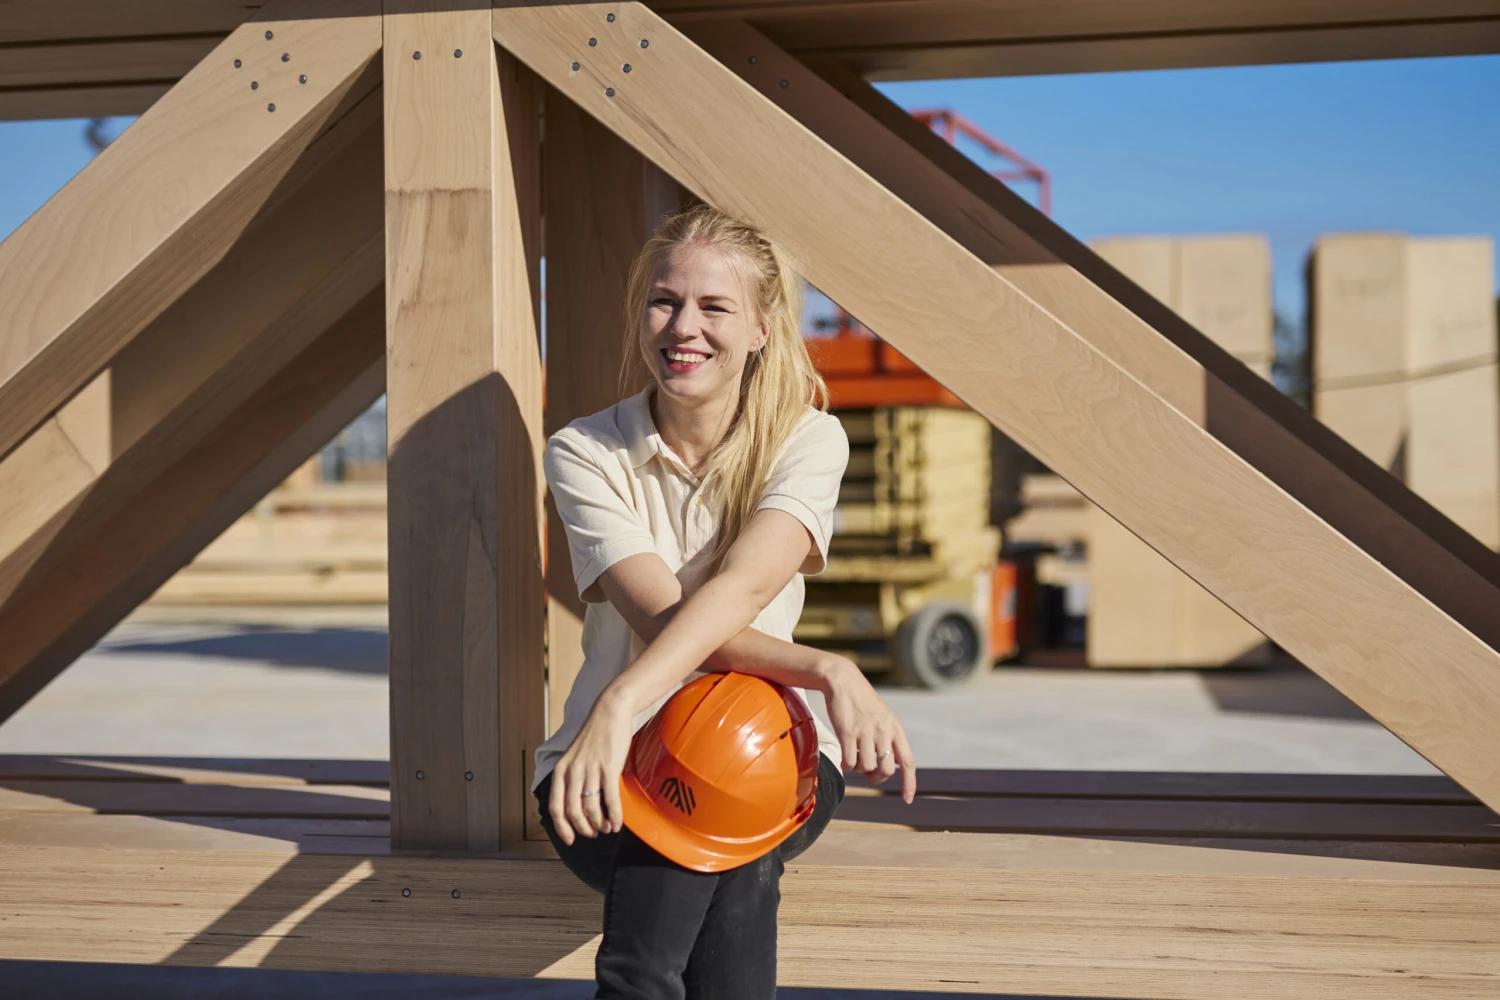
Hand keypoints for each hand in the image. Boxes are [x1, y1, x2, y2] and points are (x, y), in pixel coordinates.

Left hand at [549, 693, 631, 844]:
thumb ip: (573, 778)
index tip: (570, 840)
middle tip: (592, 834)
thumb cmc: (595, 735)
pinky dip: (614, 816)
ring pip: (590, 808)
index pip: (555, 807)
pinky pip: (610, 800)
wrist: (610, 711)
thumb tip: (578, 805)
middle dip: (583, 828)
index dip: (562, 827)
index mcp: (561, 770)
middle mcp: (572, 771)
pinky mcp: (609, 767)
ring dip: (599, 824)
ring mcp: (590, 769)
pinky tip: (618, 823)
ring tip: (606, 829)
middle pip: (572, 811)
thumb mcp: (575, 756)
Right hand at [819, 656, 917, 802]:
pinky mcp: (848, 732)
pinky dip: (846, 765)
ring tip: (854, 753)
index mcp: (895, 728)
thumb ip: (887, 740)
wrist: (843, 681)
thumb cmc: (862, 702)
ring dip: (859, 767)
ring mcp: (866, 731)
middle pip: (885, 770)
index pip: (907, 762)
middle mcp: (884, 731)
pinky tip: (844, 756)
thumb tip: (883, 769)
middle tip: (866, 770)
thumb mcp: (882, 718)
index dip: (909, 783)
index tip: (907, 799)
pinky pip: (849, 762)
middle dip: (875, 777)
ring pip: (866, 767)